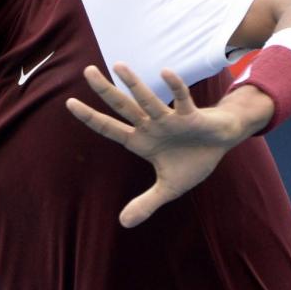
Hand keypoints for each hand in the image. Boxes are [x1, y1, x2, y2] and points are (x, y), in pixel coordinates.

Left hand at [65, 62, 271, 228]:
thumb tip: (124, 224)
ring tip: (118, 65)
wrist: (221, 144)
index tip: (69, 103)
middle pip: (122, 106)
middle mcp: (150, 126)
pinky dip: (175, 87)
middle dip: (105, 90)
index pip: (109, 128)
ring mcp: (168, 119)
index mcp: (140, 141)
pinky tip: (164, 72)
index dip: (90, 118)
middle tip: (87, 70)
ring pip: (147, 100)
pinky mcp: (190, 116)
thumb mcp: (168, 188)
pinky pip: (181, 99)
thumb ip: (146, 203)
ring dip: (134, 84)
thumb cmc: (192, 160)